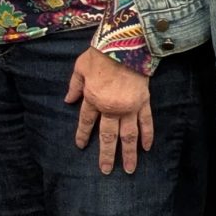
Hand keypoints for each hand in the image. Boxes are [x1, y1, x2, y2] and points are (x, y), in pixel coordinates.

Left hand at [66, 47, 154, 174]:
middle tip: (106, 170)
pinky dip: (147, 135)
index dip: (82, 134)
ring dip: (128, 153)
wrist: (126, 45)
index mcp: (94, 99)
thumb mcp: (80, 68)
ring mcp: (129, 107)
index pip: (86, 122)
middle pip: (108, 136)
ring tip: (129, 169)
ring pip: (129, 135)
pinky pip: (146, 122)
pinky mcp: (143, 102)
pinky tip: (146, 148)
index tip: (80, 146)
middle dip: (106, 154)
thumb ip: (74, 86)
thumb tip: (68, 100)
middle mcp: (111, 108)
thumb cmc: (101, 54)